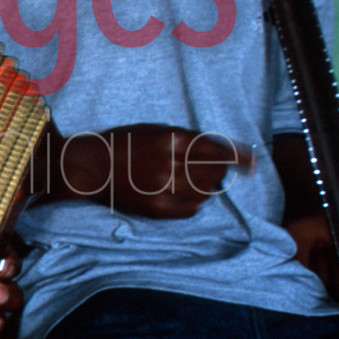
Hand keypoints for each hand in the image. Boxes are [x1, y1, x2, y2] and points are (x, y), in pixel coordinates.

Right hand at [51, 123, 252, 219]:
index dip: (237, 156)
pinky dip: (196, 203)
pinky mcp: (158, 208)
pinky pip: (191, 208)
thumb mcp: (152, 130)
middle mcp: (171, 163)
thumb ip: (184, 140)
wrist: (88, 166)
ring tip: (199, 183)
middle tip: (219, 171)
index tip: (250, 161)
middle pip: (214, 170)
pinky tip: (188, 196)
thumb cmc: (120, 144)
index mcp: (171, 139)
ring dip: (208, 187)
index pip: (217, 149)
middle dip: (221, 171)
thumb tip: (216, 151)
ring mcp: (165, 187)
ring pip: (205, 190)